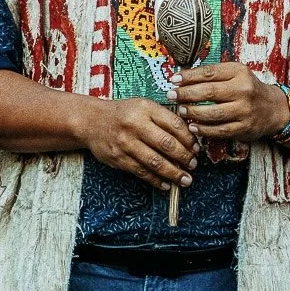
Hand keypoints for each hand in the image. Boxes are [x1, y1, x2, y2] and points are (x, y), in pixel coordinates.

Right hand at [81, 97, 196, 190]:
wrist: (92, 121)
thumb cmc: (125, 113)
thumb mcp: (144, 106)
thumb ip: (164, 117)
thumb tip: (189, 136)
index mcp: (146, 108)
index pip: (174, 124)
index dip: (189, 138)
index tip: (197, 148)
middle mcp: (136, 125)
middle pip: (166, 144)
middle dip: (184, 157)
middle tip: (193, 165)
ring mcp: (126, 143)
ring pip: (154, 161)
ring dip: (172, 173)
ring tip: (185, 180)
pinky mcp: (118, 158)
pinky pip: (141, 172)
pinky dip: (155, 180)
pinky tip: (166, 184)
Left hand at [167, 62, 289, 142]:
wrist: (272, 108)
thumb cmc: (247, 88)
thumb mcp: (235, 74)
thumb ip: (213, 75)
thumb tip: (182, 78)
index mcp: (239, 72)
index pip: (209, 73)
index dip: (189, 77)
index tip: (173, 80)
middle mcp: (244, 90)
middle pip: (209, 92)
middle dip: (186, 94)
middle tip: (171, 95)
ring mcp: (245, 110)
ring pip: (213, 113)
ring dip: (193, 112)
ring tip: (181, 110)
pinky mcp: (244, 128)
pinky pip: (219, 130)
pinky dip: (203, 130)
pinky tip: (192, 127)